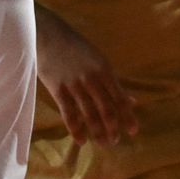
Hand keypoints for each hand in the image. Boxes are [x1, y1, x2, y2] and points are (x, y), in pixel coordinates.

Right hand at [35, 7, 136, 145]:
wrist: (47, 34)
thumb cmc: (74, 46)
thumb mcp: (98, 60)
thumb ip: (112, 82)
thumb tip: (131, 100)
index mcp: (104, 70)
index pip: (119, 98)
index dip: (127, 116)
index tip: (133, 131)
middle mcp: (92, 79)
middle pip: (106, 109)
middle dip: (112, 128)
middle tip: (114, 141)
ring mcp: (74, 84)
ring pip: (89, 113)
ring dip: (97, 131)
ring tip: (102, 143)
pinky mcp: (58, 88)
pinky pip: (68, 112)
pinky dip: (75, 128)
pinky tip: (80, 140)